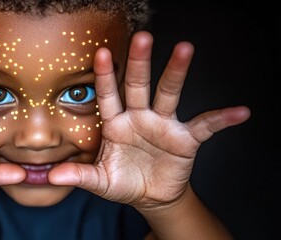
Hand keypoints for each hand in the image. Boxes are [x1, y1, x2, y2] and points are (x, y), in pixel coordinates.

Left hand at [49, 31, 249, 208]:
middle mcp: (139, 117)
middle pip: (138, 85)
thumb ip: (79, 175)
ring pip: (169, 94)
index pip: (108, 96)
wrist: (149, 196)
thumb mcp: (99, 181)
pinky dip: (222, 119)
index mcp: (116, 124)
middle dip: (139, 62)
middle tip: (141, 37)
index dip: (104, 76)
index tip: (99, 53)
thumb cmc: (122, 182)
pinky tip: (239, 112)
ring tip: (184, 48)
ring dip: (176, 72)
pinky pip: (205, 126)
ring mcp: (162, 125)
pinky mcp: (185, 139)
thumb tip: (52, 176)